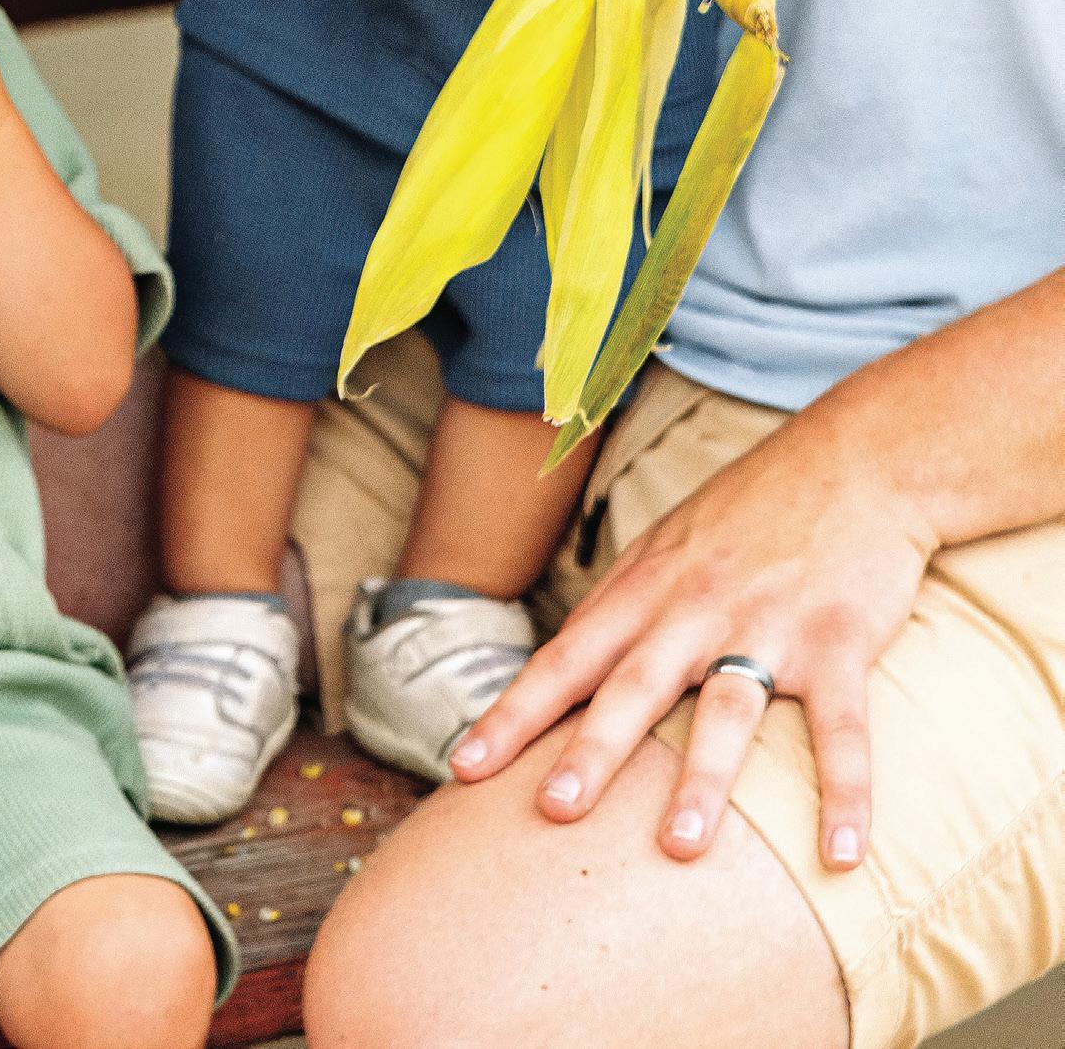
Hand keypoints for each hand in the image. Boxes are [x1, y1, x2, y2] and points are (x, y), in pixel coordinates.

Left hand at [450, 405, 934, 872]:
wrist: (852, 460)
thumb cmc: (751, 510)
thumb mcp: (668, 546)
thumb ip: (624, 607)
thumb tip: (569, 666)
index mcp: (646, 589)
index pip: (565, 658)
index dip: (513, 714)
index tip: (462, 768)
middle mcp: (695, 607)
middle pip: (631, 685)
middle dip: (588, 750)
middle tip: (550, 811)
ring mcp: (767, 624)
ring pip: (726, 709)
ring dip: (702, 779)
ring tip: (677, 846)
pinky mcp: (838, 641)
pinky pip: (841, 729)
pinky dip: (845, 793)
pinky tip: (842, 855)